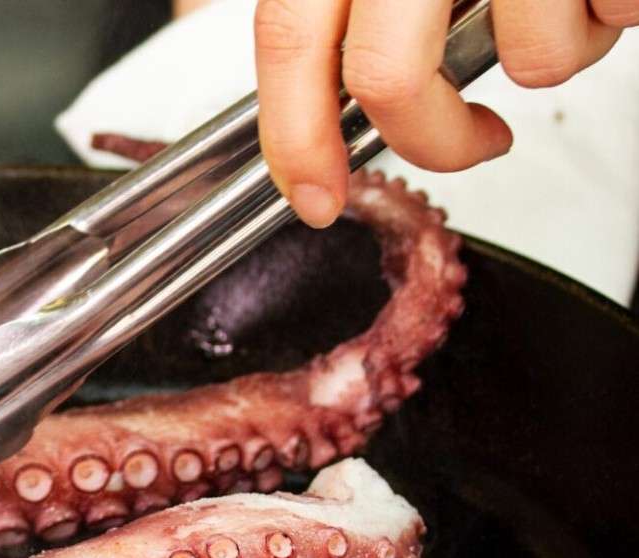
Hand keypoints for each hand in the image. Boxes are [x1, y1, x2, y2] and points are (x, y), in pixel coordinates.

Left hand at [254, 0, 637, 227]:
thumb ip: (353, 0)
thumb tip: (322, 106)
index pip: (291, 36)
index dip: (295, 135)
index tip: (317, 198)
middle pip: (390, 77)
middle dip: (432, 140)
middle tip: (469, 141)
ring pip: (529, 59)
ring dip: (557, 55)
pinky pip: (610, 16)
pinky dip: (614, 14)